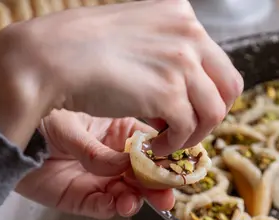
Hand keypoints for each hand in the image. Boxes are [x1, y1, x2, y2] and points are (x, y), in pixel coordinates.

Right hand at [0, 0, 242, 155]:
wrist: (49, 56)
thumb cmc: (78, 46)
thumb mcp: (131, 29)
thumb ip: (160, 44)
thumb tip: (179, 67)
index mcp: (181, 14)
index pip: (218, 61)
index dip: (208, 93)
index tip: (189, 110)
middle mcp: (189, 33)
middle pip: (229, 87)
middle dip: (211, 116)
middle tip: (187, 132)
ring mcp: (181, 62)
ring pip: (213, 113)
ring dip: (192, 136)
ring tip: (165, 143)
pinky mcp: (168, 93)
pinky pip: (187, 131)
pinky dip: (173, 146)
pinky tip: (152, 148)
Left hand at [16, 110, 174, 219]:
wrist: (1, 136)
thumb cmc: (37, 117)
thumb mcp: (70, 125)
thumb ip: (98, 150)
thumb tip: (126, 166)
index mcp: (116, 130)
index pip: (148, 145)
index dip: (163, 157)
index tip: (175, 167)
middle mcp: (112, 156)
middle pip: (144, 174)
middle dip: (156, 187)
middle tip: (166, 197)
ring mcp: (97, 178)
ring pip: (127, 194)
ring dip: (135, 200)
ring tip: (134, 202)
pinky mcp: (80, 198)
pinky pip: (101, 207)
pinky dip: (110, 208)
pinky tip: (115, 204)